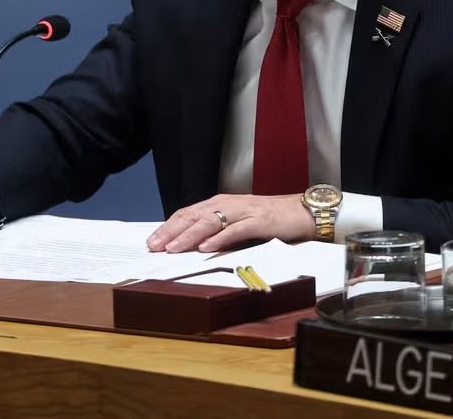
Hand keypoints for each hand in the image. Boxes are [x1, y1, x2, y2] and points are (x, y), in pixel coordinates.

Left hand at [146, 194, 314, 252]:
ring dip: (189, 236)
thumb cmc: (268, 219)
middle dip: (171, 231)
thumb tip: (190, 246)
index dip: (168, 227)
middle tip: (154, 246)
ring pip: (210, 221)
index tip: (151, 242)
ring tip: (173, 248)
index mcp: (219, 204)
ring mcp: (243, 211)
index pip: (187, 214)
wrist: (301, 212)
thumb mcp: (236, 223)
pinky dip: (220, 238)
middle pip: (193, 216)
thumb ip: (216, 230)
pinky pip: (236, 230)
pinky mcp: (259, 221)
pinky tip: (206, 248)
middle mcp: (227, 204)